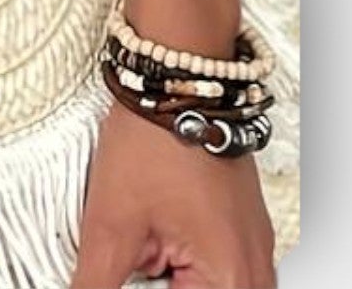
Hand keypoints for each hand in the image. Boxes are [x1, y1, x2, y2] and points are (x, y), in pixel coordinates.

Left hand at [70, 101, 276, 286]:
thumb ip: (96, 283)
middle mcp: (255, 271)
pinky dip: (188, 268)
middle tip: (136, 257)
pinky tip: (158, 241)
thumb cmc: (154, 140)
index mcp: (232, 281)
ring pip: (212, 287)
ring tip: (147, 245)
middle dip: (159, 284)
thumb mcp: (111, 224)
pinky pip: (221, 272)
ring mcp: (255, 250)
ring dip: (172, 279)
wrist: (176, 83)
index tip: (125, 274)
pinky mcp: (245, 232)